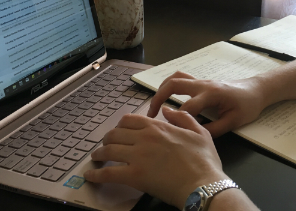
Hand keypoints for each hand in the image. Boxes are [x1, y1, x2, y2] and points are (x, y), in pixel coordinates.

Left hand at [84, 107, 225, 208]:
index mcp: (158, 127)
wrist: (203, 184)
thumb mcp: (200, 132)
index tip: (119, 132)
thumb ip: (182, 118)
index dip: (120, 126)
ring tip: (96, 159)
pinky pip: (108, 173)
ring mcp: (138, 156)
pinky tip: (91, 176)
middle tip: (106, 146)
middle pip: (115, 134)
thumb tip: (166, 110)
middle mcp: (144, 138)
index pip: (129, 120)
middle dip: (107, 139)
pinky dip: (96, 175)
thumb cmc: (204, 161)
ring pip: (108, 150)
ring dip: (99, 154)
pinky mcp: (134, 176)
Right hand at [147, 71, 266, 136]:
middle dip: (159, 98)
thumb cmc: (248, 106)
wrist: (257, 90)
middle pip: (174, 84)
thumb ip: (214, 130)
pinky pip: (181, 78)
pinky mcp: (201, 82)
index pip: (187, 107)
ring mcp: (202, 81)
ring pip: (175, 77)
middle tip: (150, 115)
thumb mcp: (233, 122)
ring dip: (161, 89)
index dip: (175, 120)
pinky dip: (169, 85)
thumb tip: (193, 137)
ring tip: (154, 106)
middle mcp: (203, 84)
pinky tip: (165, 97)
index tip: (167, 132)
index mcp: (211, 94)